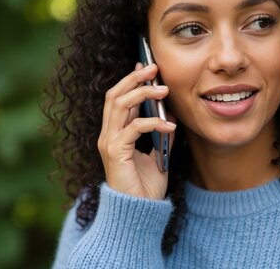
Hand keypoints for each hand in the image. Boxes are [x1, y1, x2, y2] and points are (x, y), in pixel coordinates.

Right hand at [97, 63, 175, 199]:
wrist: (139, 212)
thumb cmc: (146, 186)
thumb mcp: (158, 155)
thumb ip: (161, 135)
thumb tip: (171, 115)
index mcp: (116, 133)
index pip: (118, 98)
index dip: (131, 80)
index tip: (147, 67)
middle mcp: (108, 134)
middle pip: (114, 95)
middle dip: (134, 78)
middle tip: (154, 68)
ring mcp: (109, 142)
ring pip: (120, 105)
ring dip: (142, 93)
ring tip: (163, 89)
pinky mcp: (115, 152)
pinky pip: (133, 129)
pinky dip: (153, 123)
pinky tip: (170, 127)